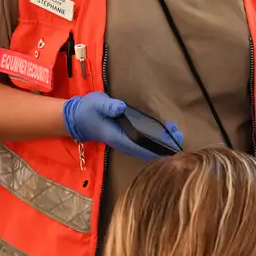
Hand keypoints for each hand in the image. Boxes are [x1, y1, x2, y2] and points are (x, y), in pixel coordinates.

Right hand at [62, 92, 182, 162]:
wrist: (76, 117)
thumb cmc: (87, 110)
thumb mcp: (97, 103)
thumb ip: (109, 106)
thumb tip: (122, 107)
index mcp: (118, 137)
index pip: (140, 148)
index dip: (156, 151)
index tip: (172, 151)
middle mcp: (123, 143)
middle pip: (147, 151)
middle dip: (163, 148)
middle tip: (180, 139)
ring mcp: (125, 141)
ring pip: (146, 148)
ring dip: (161, 144)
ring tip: (177, 136)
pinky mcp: (126, 136)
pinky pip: (143, 142)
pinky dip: (155, 140)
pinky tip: (166, 134)